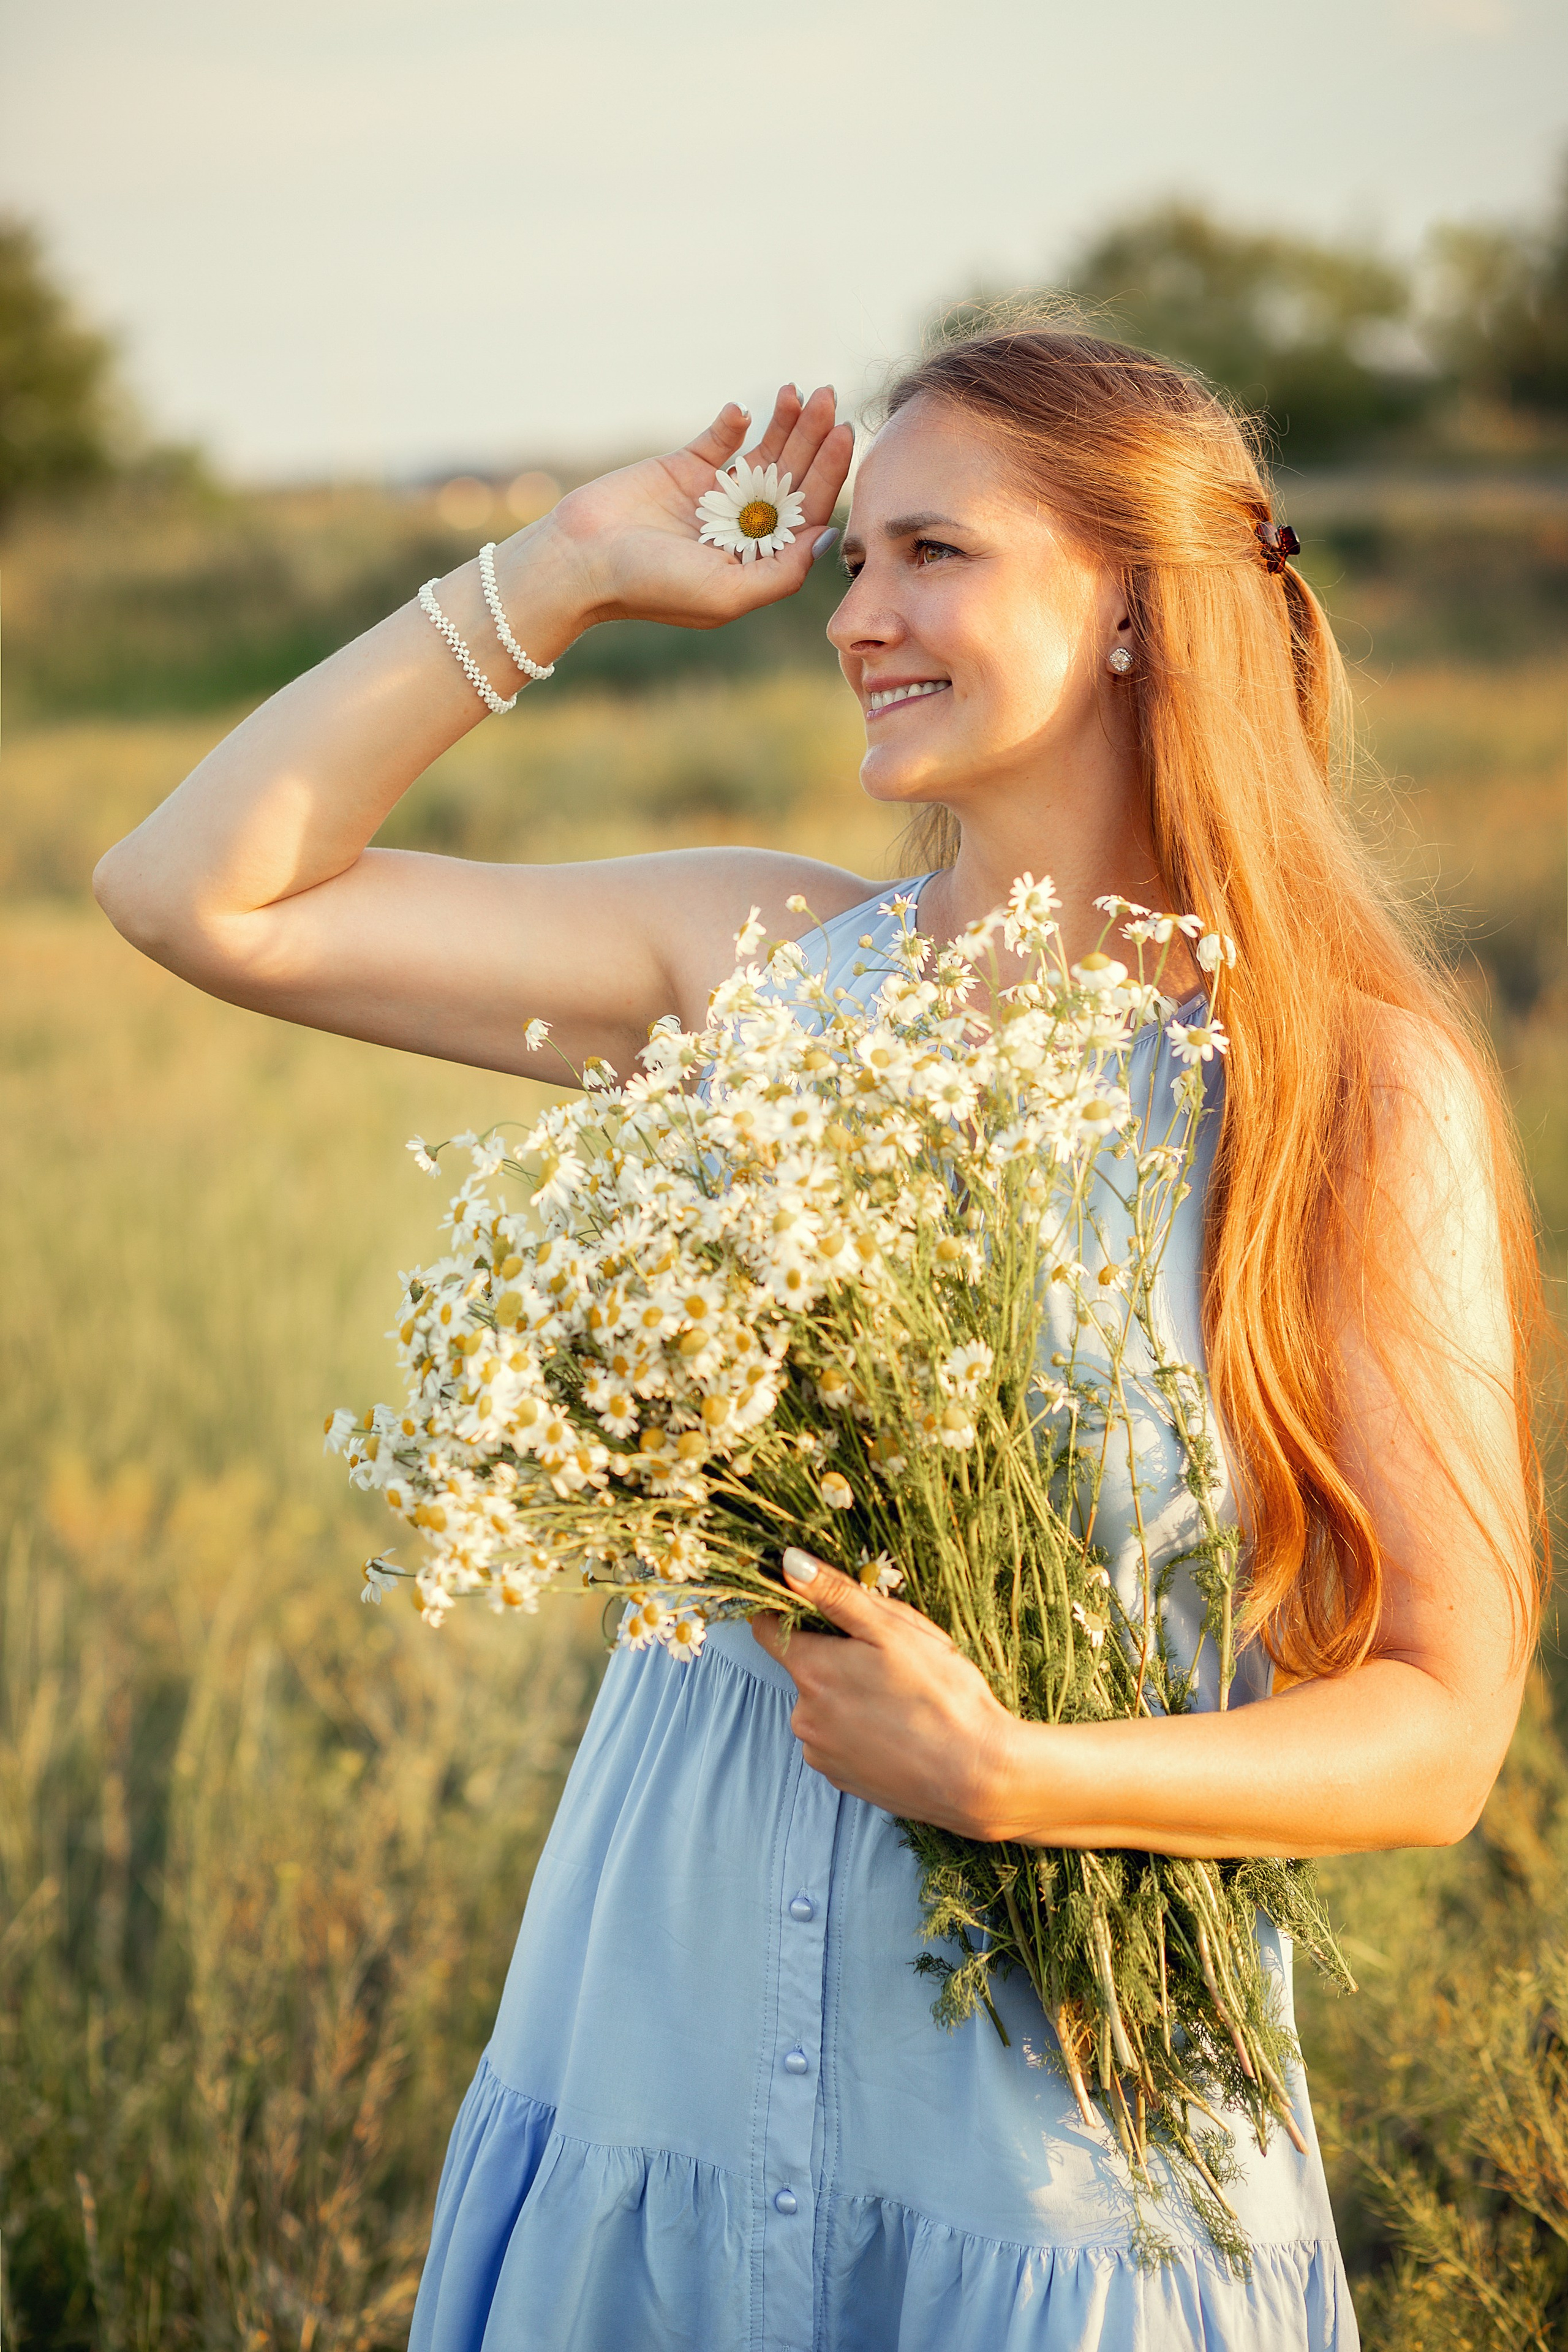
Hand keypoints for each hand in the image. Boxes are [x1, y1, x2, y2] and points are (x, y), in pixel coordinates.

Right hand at [518, 384, 851, 633]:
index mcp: (756, 561)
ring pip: (762, 453)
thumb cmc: (651, 588)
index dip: (828, 474)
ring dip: (785, 423)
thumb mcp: (727, 594)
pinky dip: (734, 422)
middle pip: (790, 478)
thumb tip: (825, 536)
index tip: (844, 435)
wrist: (580, 561)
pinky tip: (747, 409)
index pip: (805, 513)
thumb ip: (782, 572)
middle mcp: (741, 527)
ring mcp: (714, 497)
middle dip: (812, 439)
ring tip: (803, 392)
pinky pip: (718, 439)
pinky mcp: (683, 469)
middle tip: (831, 399)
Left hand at [751, 1547, 1025, 1838]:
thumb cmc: (942, 1695)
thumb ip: (834, 1594)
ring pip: (822, 1706)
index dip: (790, 1612)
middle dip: (835, 1657)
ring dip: (848, 1697)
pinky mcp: (840, 1779)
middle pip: (803, 1669)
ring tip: (900, 1700)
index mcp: (812, 1671)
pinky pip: (838, 1740)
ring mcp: (821, 1752)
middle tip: (887, 1660)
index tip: (821, 1611)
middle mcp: (804, 1716)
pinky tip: (899, 1730)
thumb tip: (788, 1563)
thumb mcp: (892, 1629)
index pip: (768, 1630)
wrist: (977, 1775)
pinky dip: (860, 1731)